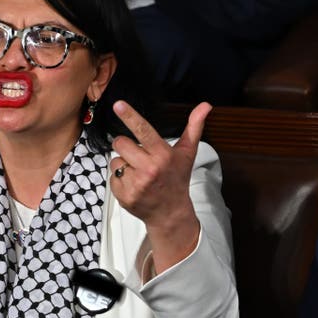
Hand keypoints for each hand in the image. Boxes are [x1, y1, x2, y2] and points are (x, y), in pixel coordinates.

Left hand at [109, 101, 209, 273]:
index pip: (143, 131)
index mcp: (163, 155)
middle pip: (121, 143)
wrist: (170, 213)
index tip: (118, 104)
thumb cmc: (177, 179)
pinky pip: (112, 177)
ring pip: (115, 160)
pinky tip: (134, 185)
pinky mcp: (124, 195)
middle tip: (139, 156)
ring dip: (124, 164)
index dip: (130, 116)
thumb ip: (194, 127)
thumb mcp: (187, 153)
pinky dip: (120, 180)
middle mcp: (149, 169)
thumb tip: (205, 105)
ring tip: (139, 174)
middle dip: (126, 147)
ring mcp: (135, 184)